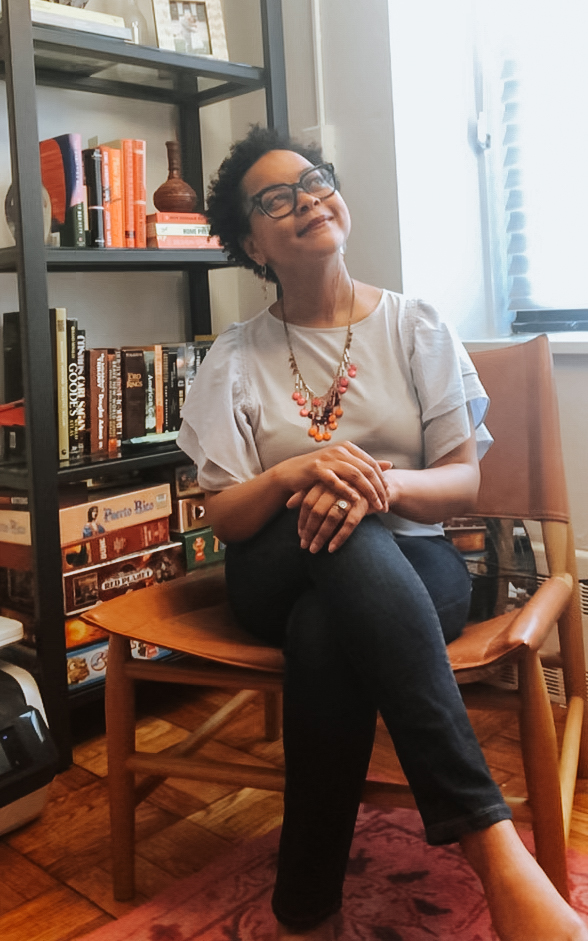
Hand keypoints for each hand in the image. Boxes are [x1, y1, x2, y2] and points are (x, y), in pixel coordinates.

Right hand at [277, 442, 391, 511]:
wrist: (291, 473)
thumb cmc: (319, 472)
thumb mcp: (344, 466)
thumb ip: (365, 465)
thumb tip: (390, 464)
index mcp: (348, 448)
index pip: (372, 464)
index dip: (382, 481)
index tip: (388, 497)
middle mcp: (340, 450)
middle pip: (366, 470)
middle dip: (378, 489)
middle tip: (385, 505)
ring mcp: (328, 458)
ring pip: (354, 474)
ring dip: (367, 492)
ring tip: (375, 506)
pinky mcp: (316, 468)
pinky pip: (335, 480)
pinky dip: (346, 490)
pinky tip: (355, 500)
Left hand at [287, 482, 371, 552]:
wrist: (380, 485)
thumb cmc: (348, 488)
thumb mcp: (328, 489)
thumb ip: (307, 494)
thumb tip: (287, 504)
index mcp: (326, 479)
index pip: (308, 501)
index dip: (302, 519)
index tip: (300, 534)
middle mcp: (337, 485)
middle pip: (317, 510)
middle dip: (309, 530)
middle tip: (304, 545)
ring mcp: (351, 493)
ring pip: (331, 517)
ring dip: (321, 536)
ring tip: (314, 550)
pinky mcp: (364, 504)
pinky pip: (350, 523)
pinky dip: (339, 537)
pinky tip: (331, 548)